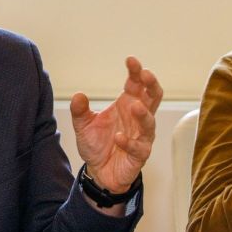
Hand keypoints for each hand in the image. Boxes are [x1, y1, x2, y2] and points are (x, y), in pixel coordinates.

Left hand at [71, 56, 161, 192]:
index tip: (131, 60)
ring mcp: (141, 136)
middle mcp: (138, 118)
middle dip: (151, 85)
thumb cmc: (97, 144)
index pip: (136, 84)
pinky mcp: (139, 155)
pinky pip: (138, 147)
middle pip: (153, 97)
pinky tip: (119, 137)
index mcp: (127, 104)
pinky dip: (129, 142)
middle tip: (146, 75)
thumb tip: (78, 95)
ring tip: (134, 106)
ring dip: (144, 114)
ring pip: (150, 123)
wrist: (99, 172)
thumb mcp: (83, 125)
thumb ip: (79, 111)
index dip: (136, 72)